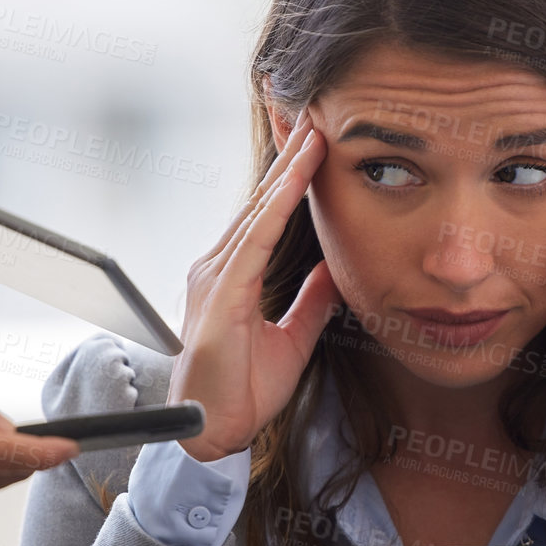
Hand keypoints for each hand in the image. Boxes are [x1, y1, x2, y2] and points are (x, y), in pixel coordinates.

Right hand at [166, 109, 341, 460]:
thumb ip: (310, 303)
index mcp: (233, 275)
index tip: (315, 140)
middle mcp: (218, 267)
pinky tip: (296, 181)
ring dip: (288, 170)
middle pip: (260, 200)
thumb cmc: (242, 391)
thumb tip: (334, 271)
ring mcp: (215, 278)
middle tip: (314, 113)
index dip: (290, 176)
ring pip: (258, 211)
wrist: (211, 432)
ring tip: (314, 132)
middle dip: (288, 156)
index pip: (266, 214)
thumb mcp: (293, 339)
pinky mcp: (221, 296)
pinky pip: (255, 241)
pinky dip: (277, 207)